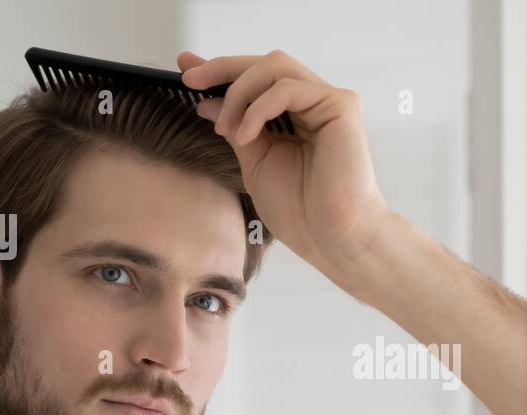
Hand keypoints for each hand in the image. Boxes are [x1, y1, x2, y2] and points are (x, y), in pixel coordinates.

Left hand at [177, 49, 390, 284]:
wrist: (331, 238)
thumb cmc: (301, 210)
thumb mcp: (254, 162)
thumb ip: (235, 127)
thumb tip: (206, 101)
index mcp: (297, 115)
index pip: (257, 79)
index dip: (221, 70)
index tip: (186, 68)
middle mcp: (315, 103)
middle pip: (265, 63)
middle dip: (223, 68)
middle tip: (191, 80)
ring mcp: (329, 102)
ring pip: (275, 67)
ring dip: (239, 92)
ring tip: (225, 128)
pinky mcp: (341, 106)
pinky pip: (288, 88)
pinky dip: (259, 107)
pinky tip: (246, 135)